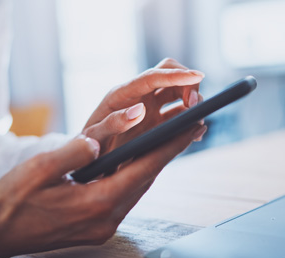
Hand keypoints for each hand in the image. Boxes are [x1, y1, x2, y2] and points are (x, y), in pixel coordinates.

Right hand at [0, 125, 205, 257]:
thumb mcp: (40, 168)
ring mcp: (103, 228)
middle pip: (145, 180)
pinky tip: (137, 164)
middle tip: (189, 129)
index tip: (192, 129)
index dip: (170, 147)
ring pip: (136, 190)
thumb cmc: (14, 200)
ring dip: (151, 166)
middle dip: (167, 153)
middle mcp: (106, 220)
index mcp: (96, 203)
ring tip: (169, 142)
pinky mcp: (97, 229)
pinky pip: (123, 199)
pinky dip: (133, 178)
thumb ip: (74, 151)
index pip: (143, 170)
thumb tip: (99, 140)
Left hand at [83, 58, 204, 154]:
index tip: (198, 76)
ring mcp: (148, 105)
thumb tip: (139, 110)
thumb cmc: (86, 148)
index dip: (177, 75)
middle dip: (188, 83)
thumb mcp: (93, 138)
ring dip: (193, 100)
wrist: (87, 159)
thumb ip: (112, 124)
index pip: (153, 76)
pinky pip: (179, 110)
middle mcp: (136, 95)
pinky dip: (190, 117)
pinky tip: (194, 133)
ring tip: (196, 123)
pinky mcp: (156, 119)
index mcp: (120, 95)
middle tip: (194, 107)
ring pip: (178, 90)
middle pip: (169, 73)